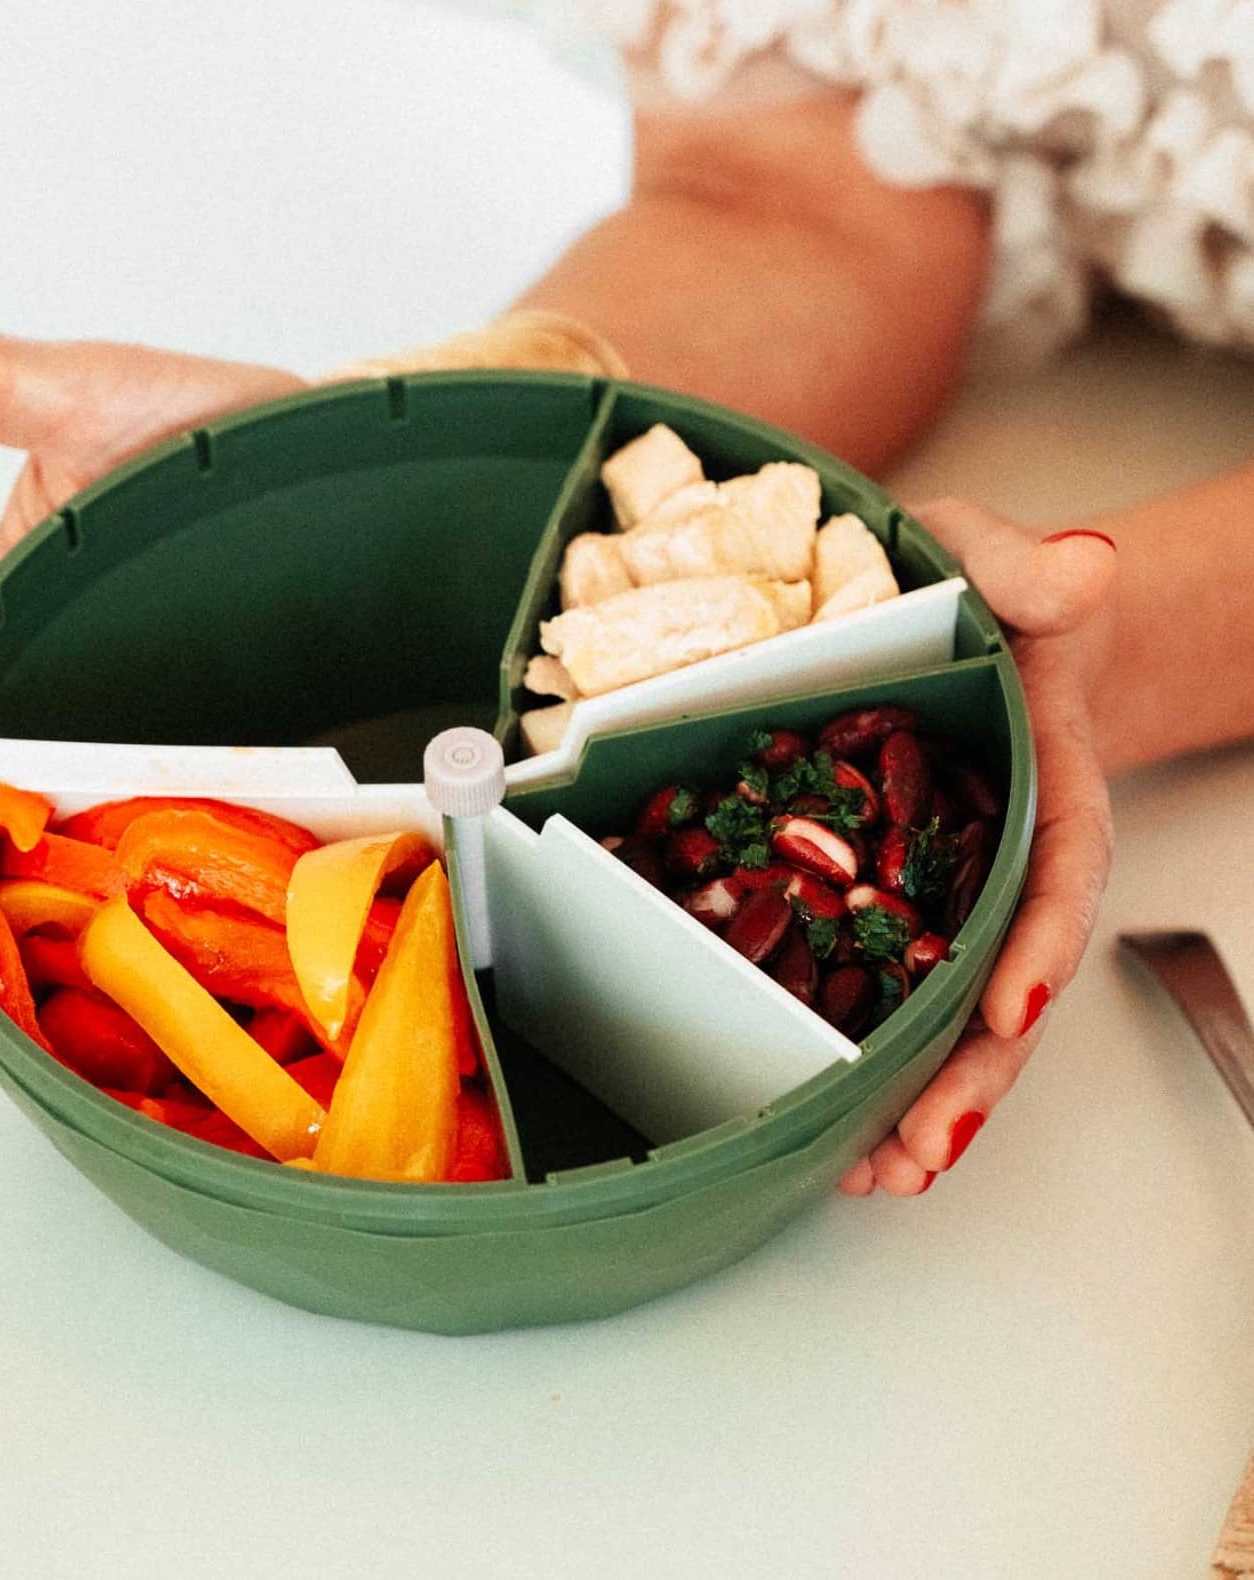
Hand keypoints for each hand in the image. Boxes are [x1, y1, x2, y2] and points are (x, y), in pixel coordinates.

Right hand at [0, 293, 304, 1068]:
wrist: (351, 450)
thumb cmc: (213, 423)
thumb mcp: (87, 397)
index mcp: (12, 628)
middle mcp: (73, 699)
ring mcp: (155, 739)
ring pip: (79, 858)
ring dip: (36, 948)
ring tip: (14, 1035)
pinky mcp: (237, 761)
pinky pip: (183, 853)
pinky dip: (152, 922)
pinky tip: (147, 990)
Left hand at [839, 499, 1117, 1196]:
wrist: (955, 629)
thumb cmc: (979, 596)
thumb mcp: (995, 561)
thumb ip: (1029, 567)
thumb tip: (1082, 564)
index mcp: (1048, 785)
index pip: (1060, 871)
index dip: (1041, 943)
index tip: (1013, 1007)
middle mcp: (1008, 862)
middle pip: (1006, 978)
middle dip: (974, 1072)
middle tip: (925, 1148)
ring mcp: (952, 897)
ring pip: (952, 1015)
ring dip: (922, 1100)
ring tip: (876, 1174)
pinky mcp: (892, 910)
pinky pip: (895, 995)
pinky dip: (877, 1066)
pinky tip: (843, 1132)